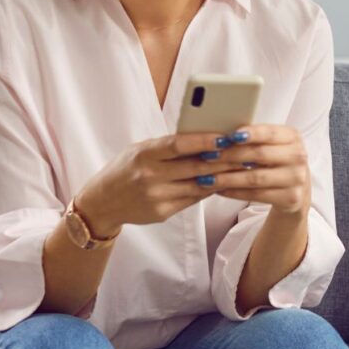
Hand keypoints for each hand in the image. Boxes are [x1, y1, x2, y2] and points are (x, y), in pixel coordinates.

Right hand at [76, 131, 242, 235]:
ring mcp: (156, 197)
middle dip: (223, 158)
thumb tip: (205, 137)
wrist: (101, 203)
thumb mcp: (140, 150)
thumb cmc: (126, 168)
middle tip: (246, 151)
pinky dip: (209, 188)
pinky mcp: (162, 212)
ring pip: (198, 185)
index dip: (203, 140)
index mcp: (144, 154)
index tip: (225, 135)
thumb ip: (168, 146)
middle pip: (195, 166)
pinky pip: (193, 198)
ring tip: (243, 166)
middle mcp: (150, 176)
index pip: (178, 145)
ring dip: (223, 175)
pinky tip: (224, 180)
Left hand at [205, 124, 310, 215]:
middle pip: (259, 154)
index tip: (229, 136)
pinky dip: (234, 192)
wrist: (297, 190)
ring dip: (227, 178)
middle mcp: (298, 156)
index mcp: (293, 137)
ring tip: (206, 178)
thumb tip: (220, 134)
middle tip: (207, 156)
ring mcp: (296, 178)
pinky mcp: (291, 198)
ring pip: (255, 178)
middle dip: (230, 155)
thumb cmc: (276, 161)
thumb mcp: (273, 145)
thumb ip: (254, 138)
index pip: (269, 133)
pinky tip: (219, 190)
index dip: (249, 133)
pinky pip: (256, 195)